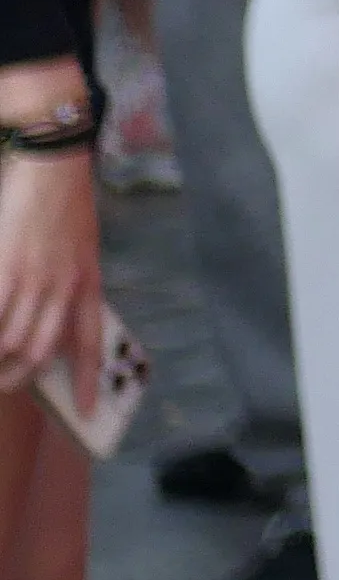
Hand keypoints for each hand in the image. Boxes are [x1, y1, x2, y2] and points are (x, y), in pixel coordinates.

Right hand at [0, 139, 100, 389]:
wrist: (55, 169)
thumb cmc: (66, 207)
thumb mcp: (82, 250)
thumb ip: (71, 287)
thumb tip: (50, 324)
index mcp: (88, 284)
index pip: (90, 343)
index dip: (86, 380)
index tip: (85, 410)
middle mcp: (64, 288)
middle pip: (40, 352)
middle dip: (19, 378)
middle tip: (5, 384)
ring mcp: (33, 280)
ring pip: (9, 341)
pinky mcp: (5, 268)